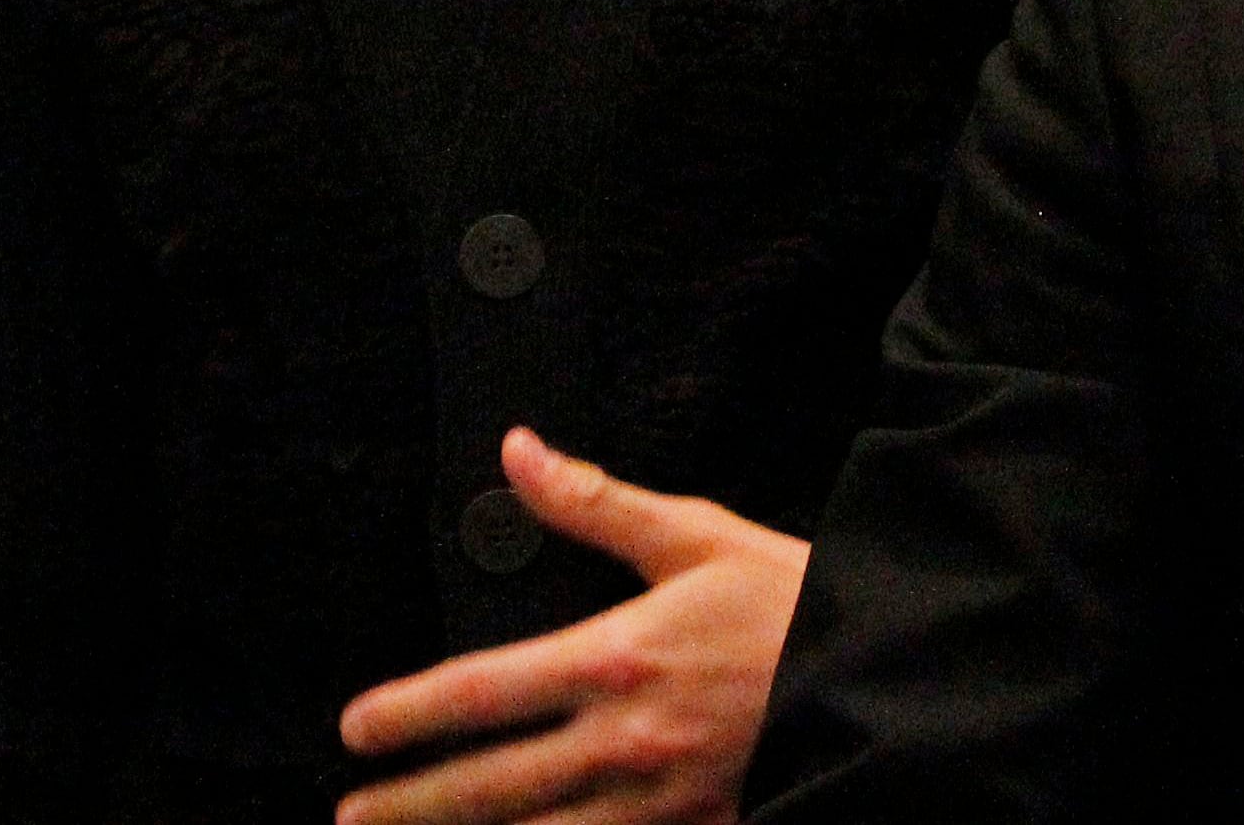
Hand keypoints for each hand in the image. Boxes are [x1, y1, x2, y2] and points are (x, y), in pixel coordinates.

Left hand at [334, 429, 807, 824]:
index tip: (357, 728)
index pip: (483, 691)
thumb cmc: (797, 602)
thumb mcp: (696, 535)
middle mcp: (626, 740)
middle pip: (491, 786)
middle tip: (350, 815)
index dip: (409, 713)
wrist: (894, 675)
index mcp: (618, 657)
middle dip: (411, 805)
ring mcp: (660, 801)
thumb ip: (594, 503)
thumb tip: (518, 454)